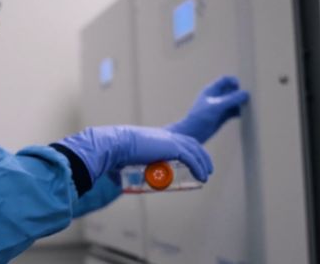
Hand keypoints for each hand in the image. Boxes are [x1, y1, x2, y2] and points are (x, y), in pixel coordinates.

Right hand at [55, 125, 212, 183]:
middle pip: (189, 141)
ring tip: (206, 173)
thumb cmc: (113, 153)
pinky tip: (203, 176)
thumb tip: (115, 183)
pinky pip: (191, 158)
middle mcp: (163, 136)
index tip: (190, 158)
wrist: (114, 144)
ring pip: (194, 149)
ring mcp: (169, 140)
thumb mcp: (119, 162)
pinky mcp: (172, 147)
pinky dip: (199, 167)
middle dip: (199, 154)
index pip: (175, 139)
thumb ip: (120, 171)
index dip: (185, 148)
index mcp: (153, 136)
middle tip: (204, 167)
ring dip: (203, 161)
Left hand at [166, 76, 249, 143]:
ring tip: (250, 106)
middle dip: (240, 92)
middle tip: (249, 97)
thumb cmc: (199, 117)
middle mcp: (216, 97)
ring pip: (234, 101)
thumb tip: (246, 94)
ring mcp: (219, 107)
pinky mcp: (222, 117)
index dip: (234, 81)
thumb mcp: (216, 106)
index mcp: (211, 90)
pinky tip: (246, 115)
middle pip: (232, 90)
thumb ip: (231, 99)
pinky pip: (234, 111)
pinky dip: (240, 112)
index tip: (242, 87)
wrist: (192, 134)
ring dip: (241, 103)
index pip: (225, 80)